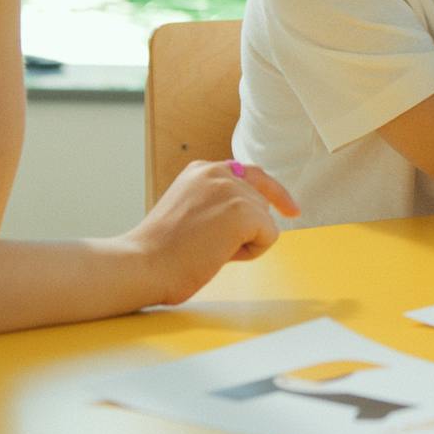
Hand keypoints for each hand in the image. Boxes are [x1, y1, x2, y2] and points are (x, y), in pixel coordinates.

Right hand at [124, 160, 298, 304]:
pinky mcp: (243, 211)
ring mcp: (231, 189)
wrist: (143, 264)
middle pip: (261, 203)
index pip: (251, 175)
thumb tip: (255, 215)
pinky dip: (252, 253)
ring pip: (265, 221)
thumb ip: (216, 203)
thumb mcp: (189, 210)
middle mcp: (218, 171)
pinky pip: (270, 236)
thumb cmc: (161, 251)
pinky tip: (221, 255)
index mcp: (202, 170)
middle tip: (207, 246)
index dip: (272, 194)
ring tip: (208, 250)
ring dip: (245, 243)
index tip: (290, 210)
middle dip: (245, 231)